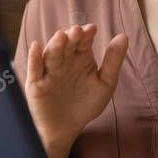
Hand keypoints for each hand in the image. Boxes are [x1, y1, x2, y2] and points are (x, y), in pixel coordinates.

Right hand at [23, 23, 127, 145]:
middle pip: (66, 44)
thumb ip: (113, 61)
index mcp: (81, 57)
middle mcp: (64, 60)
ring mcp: (49, 71)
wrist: (67, 129)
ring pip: (51, 54)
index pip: (83, 41)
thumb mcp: (105, 83)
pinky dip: (33, 57)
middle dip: (71, 37)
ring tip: (61, 36)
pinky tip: (36, 46)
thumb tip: (124, 36)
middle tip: (77, 31)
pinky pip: (34, 68)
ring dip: (55, 44)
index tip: (92, 29)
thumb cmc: (86, 105)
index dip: (86, 34)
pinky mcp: (36, 83)